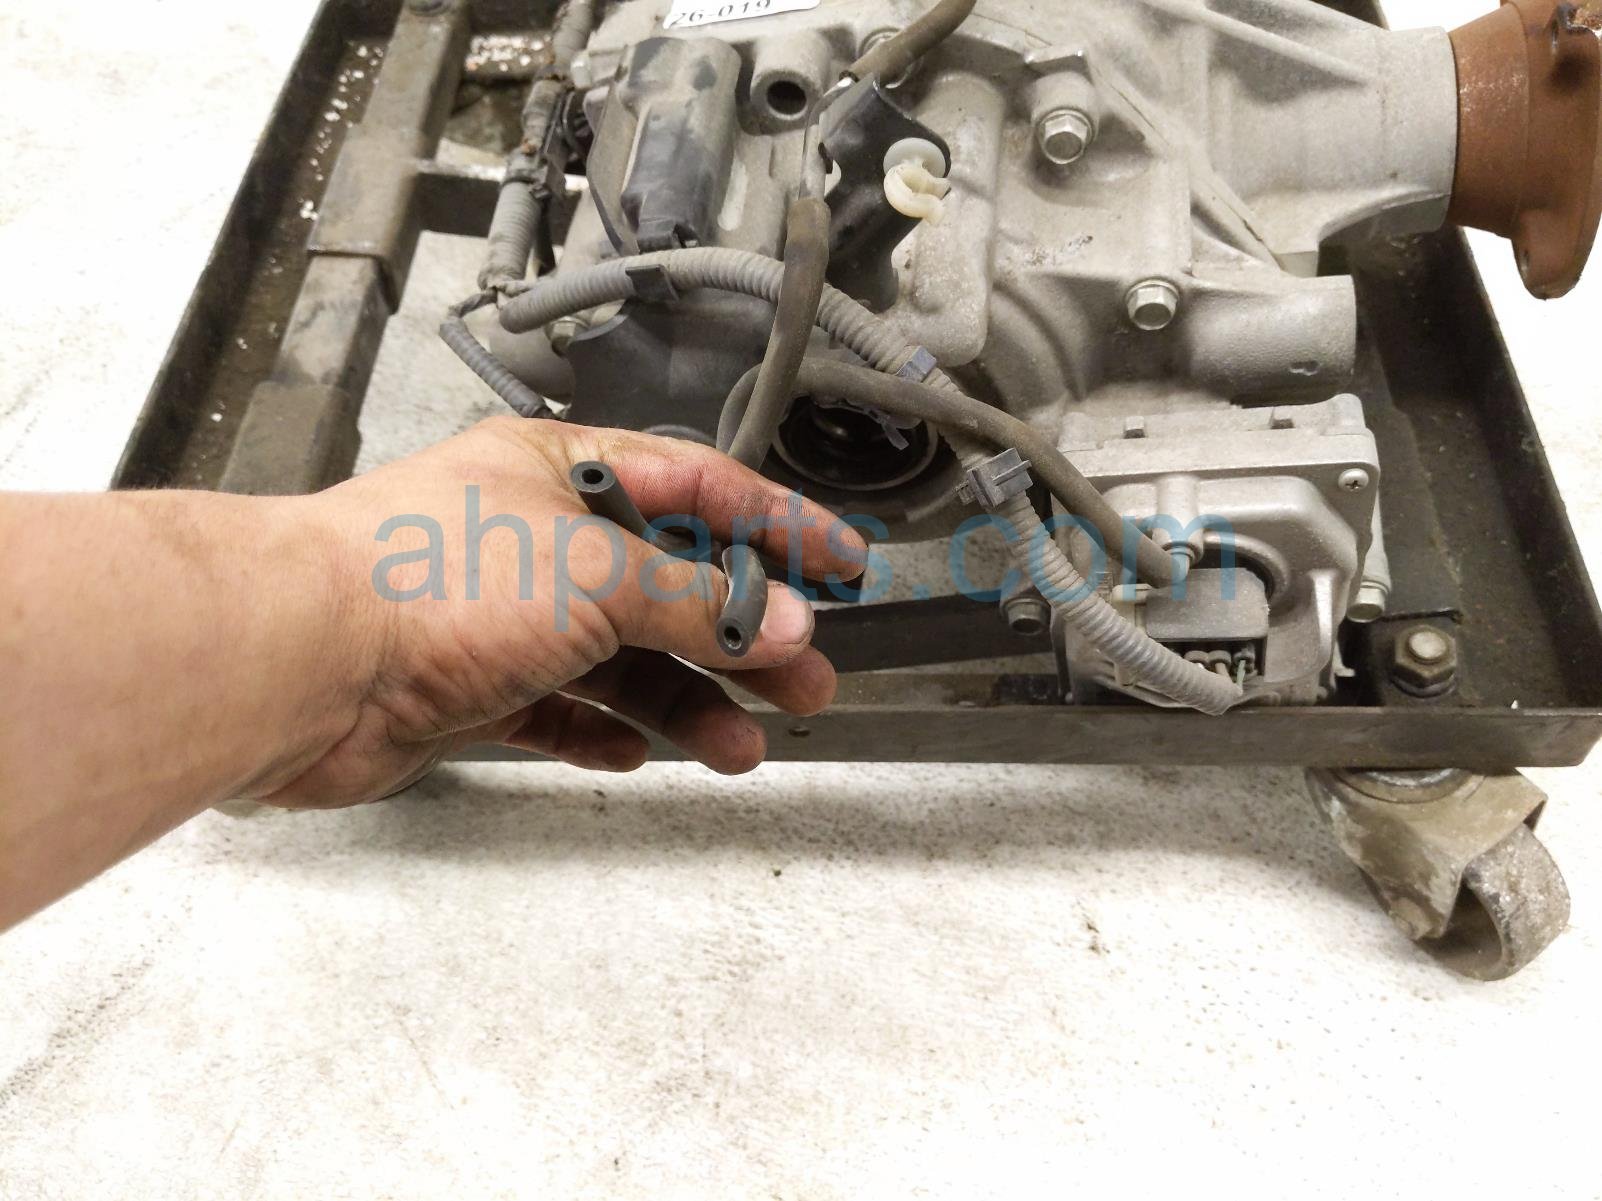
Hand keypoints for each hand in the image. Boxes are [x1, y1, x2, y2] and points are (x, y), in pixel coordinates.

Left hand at [253, 417, 867, 806]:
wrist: (300, 660)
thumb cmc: (433, 578)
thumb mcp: (598, 574)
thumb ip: (698, 602)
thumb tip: (785, 622)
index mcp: (563, 469)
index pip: (699, 486)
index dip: (780, 526)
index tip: (844, 565)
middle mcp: (535, 536)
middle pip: (669, 584)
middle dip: (743, 637)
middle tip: (808, 685)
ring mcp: (501, 617)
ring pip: (619, 660)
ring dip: (686, 701)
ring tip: (740, 747)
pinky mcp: (469, 691)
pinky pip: (558, 713)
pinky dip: (602, 733)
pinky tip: (637, 754)